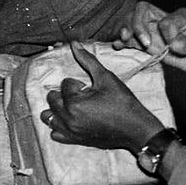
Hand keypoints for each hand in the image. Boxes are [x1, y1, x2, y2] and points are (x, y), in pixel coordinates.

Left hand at [42, 44, 166, 151]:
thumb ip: (88, 60)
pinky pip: (55, 133)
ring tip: (75, 106)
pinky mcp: (74, 141)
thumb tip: (74, 43)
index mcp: (74, 103)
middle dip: (66, 94)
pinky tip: (73, 119)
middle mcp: (68, 119)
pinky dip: (59, 125)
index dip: (78, 83)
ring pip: (48, 116)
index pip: (64, 84)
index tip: (92, 90)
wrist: (137, 129)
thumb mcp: (106, 78)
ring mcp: (70, 132)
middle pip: (52, 98)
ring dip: (58, 108)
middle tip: (85, 96)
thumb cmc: (123, 102)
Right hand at [116, 2, 185, 77]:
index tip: (175, 46)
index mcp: (179, 16)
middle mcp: (164, 21)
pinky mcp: (152, 45)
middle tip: (143, 43)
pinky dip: (124, 42)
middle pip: (141, 12)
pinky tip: (118, 46)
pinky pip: (133, 40)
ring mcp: (156, 33)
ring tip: (122, 41)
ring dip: (126, 30)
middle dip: (136, 24)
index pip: (164, 19)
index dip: (165, 32)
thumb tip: (173, 44)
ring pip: (133, 23)